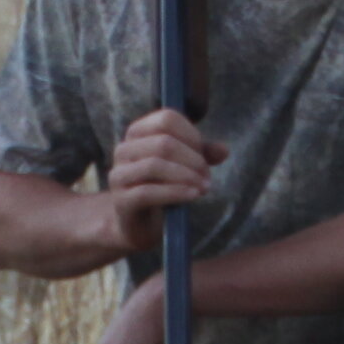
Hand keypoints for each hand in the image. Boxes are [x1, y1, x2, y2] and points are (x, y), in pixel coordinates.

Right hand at [97, 107, 220, 261]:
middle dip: (193, 160)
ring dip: (187, 176)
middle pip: (163, 143)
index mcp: (138, 132)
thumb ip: (202, 155)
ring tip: (204, 187)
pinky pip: (148, 192)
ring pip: (155, 165)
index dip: (191, 135)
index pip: (167, 119)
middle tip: (207, 176)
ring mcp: (119, 175)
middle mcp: (124, 149)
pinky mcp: (121, 200)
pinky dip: (176, 192)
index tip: (204, 154)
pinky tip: (193, 195)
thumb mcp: (184, 167)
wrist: (138, 223)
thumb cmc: (162, 187)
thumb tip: (224, 150)